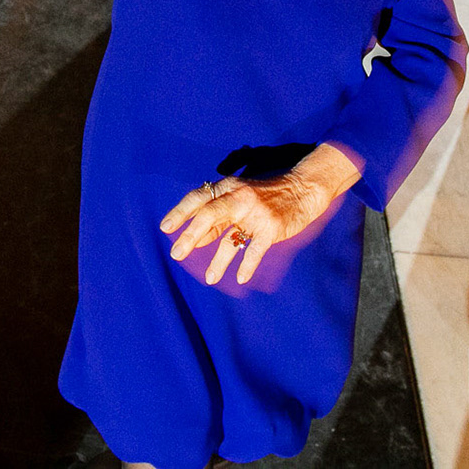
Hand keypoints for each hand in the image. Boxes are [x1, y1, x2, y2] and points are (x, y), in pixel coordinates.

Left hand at [160, 144, 361, 287]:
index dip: (180, 212)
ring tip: (209, 279)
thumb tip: (193, 240)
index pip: (198, 198)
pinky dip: (247, 265)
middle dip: (190, 236)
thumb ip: (217, 216)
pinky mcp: (272, 228)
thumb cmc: (265, 195)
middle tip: (176, 254)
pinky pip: (255, 250)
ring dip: (218, 261)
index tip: (165, 228)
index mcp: (228, 188)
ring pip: (231, 239)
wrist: (302, 188)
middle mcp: (239, 197)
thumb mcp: (238, 197)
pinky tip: (240, 278)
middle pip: (209, 215)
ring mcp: (256, 213)